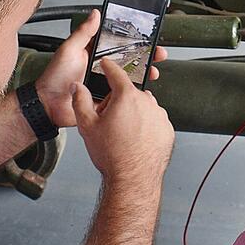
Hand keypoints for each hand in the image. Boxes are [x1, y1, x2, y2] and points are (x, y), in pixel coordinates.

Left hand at [34, 9, 167, 126]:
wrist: (49, 106)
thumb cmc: (55, 77)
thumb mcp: (69, 49)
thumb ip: (84, 32)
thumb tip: (95, 13)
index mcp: (96, 54)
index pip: (120, 44)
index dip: (134, 40)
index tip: (147, 36)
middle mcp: (103, 69)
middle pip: (130, 60)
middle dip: (146, 57)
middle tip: (157, 54)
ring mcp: (106, 85)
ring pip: (131, 78)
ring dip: (144, 74)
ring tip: (153, 71)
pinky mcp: (108, 100)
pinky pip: (124, 97)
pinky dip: (135, 94)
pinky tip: (142, 90)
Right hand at [71, 58, 174, 185]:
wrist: (133, 179)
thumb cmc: (112, 155)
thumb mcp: (87, 126)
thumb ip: (80, 101)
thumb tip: (77, 88)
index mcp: (127, 97)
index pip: (116, 73)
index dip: (109, 67)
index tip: (107, 65)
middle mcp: (147, 103)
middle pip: (129, 93)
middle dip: (119, 101)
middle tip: (109, 120)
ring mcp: (159, 116)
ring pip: (143, 107)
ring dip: (134, 113)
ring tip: (123, 134)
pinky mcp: (167, 130)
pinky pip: (154, 121)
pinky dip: (146, 126)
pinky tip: (135, 140)